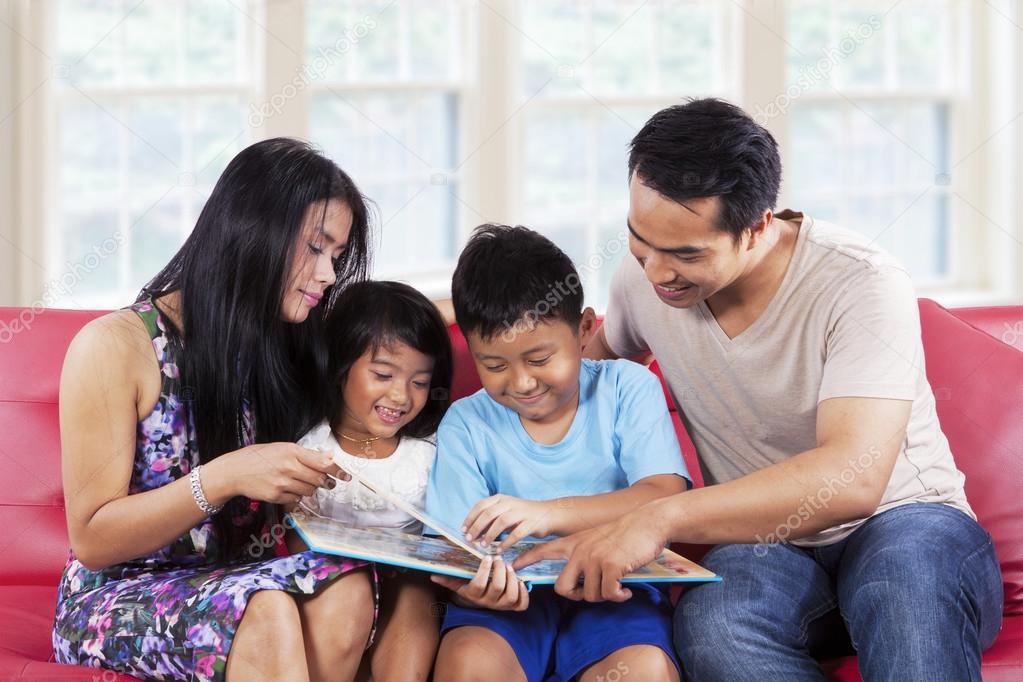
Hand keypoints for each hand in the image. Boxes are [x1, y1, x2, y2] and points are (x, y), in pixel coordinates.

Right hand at [207, 443, 347, 505]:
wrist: (235, 471)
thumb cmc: (260, 456)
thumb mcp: (283, 447)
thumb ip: (305, 453)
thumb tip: (328, 456)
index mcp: (292, 451)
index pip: (322, 463)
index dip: (338, 470)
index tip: (347, 476)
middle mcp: (289, 467)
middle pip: (319, 479)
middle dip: (326, 482)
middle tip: (327, 482)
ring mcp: (282, 483)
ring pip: (309, 491)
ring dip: (310, 489)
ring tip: (301, 482)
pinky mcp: (276, 496)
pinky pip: (296, 499)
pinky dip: (297, 496)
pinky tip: (289, 489)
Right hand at [430, 556, 528, 610]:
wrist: (481, 601)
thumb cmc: (470, 586)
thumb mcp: (458, 582)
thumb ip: (447, 578)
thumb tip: (433, 575)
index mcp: (474, 595)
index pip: (479, 584)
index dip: (484, 571)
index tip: (487, 557)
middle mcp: (488, 602)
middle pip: (497, 587)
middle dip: (500, 570)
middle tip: (499, 558)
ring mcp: (502, 606)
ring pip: (511, 596)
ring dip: (512, 579)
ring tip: (509, 566)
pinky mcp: (513, 607)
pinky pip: (522, 605)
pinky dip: (524, 593)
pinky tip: (520, 581)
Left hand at [463, 494, 555, 550]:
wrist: (547, 514)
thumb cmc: (521, 515)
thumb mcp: (504, 512)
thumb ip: (490, 519)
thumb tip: (472, 531)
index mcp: (501, 498)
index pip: (481, 505)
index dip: (470, 518)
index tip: (463, 530)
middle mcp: (510, 503)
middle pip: (489, 513)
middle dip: (477, 527)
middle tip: (470, 539)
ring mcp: (521, 512)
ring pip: (501, 521)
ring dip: (490, 534)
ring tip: (483, 545)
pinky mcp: (531, 523)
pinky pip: (516, 533)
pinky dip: (506, 542)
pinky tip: (499, 550)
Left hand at [512, 501, 669, 602]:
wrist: (647, 523)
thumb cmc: (625, 535)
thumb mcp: (596, 540)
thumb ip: (584, 557)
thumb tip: (580, 585)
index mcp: (574, 543)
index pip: (542, 550)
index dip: (526, 560)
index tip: (512, 566)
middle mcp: (579, 551)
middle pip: (562, 588)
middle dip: (577, 597)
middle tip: (594, 593)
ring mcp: (593, 558)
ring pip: (589, 595)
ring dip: (605, 596)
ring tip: (617, 586)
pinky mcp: (610, 565)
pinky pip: (608, 594)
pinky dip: (619, 597)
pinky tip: (626, 591)